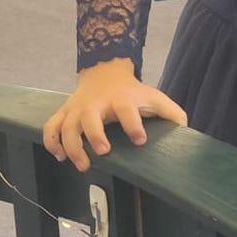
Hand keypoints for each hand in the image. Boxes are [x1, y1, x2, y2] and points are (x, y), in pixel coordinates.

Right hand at [42, 59, 187, 172]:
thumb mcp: (153, 97)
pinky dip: (51, 142)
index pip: (126, 109)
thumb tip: (185, 130)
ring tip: (82, 164)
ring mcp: (77, 108)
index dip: (133, 124)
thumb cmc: (132, 91)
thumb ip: (170, 113)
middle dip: (94, 135)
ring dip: (71, 146)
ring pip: (66, 126)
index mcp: (121, 99)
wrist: (104, 72)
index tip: (140, 140)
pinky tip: (59, 156)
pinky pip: (51, 127)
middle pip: (89, 118)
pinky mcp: (64, 113)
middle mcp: (96, 104)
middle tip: (103, 152)